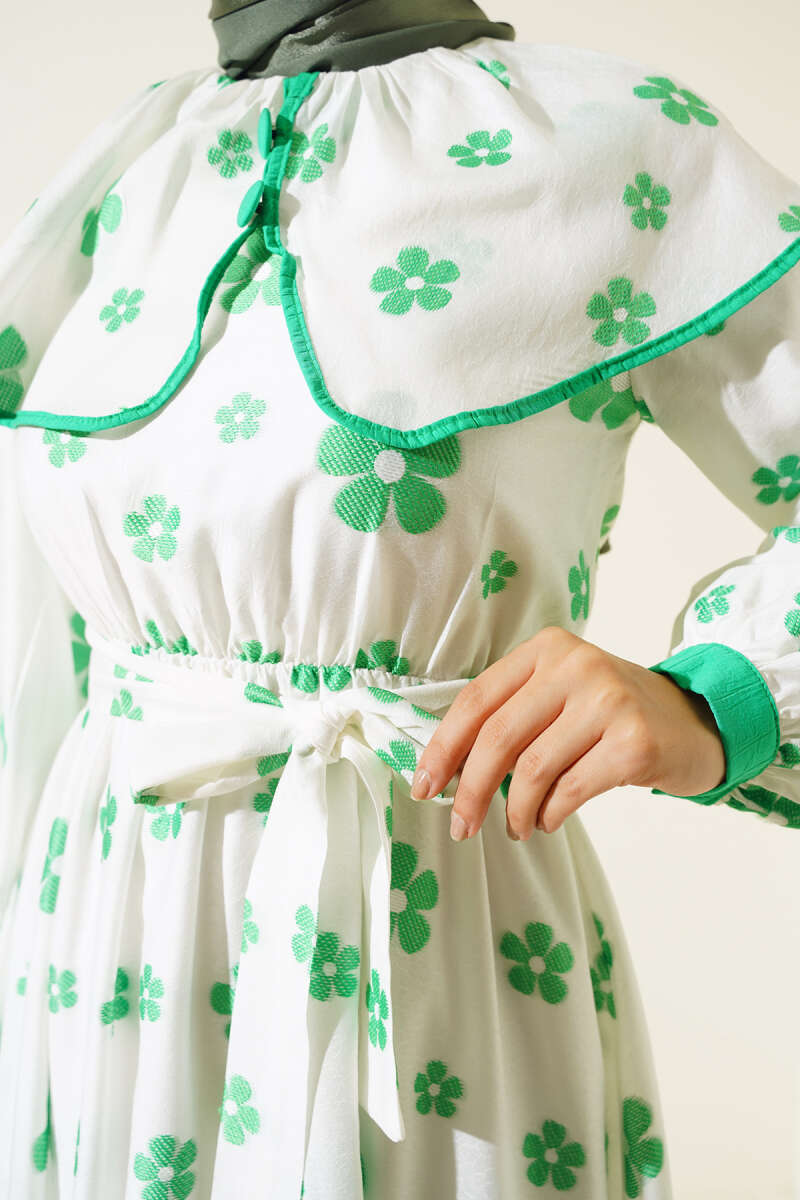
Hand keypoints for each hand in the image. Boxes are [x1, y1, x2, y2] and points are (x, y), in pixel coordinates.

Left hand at [410, 626, 726, 840]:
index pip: (476, 699)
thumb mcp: (560, 695)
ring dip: (513, 810)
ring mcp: (608, 700)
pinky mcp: (634, 740)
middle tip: (460, 825)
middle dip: (468, 790)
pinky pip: (569, 789)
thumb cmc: (610, 715)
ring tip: (515, 827)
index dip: (443, 747)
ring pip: (532, 769)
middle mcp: (575, 665)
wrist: (693, 722)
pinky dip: (548, 813)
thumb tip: (445, 769)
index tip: (424, 786)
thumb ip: (510, 716)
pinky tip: (547, 820)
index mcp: (546, 649)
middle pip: (497, 737)